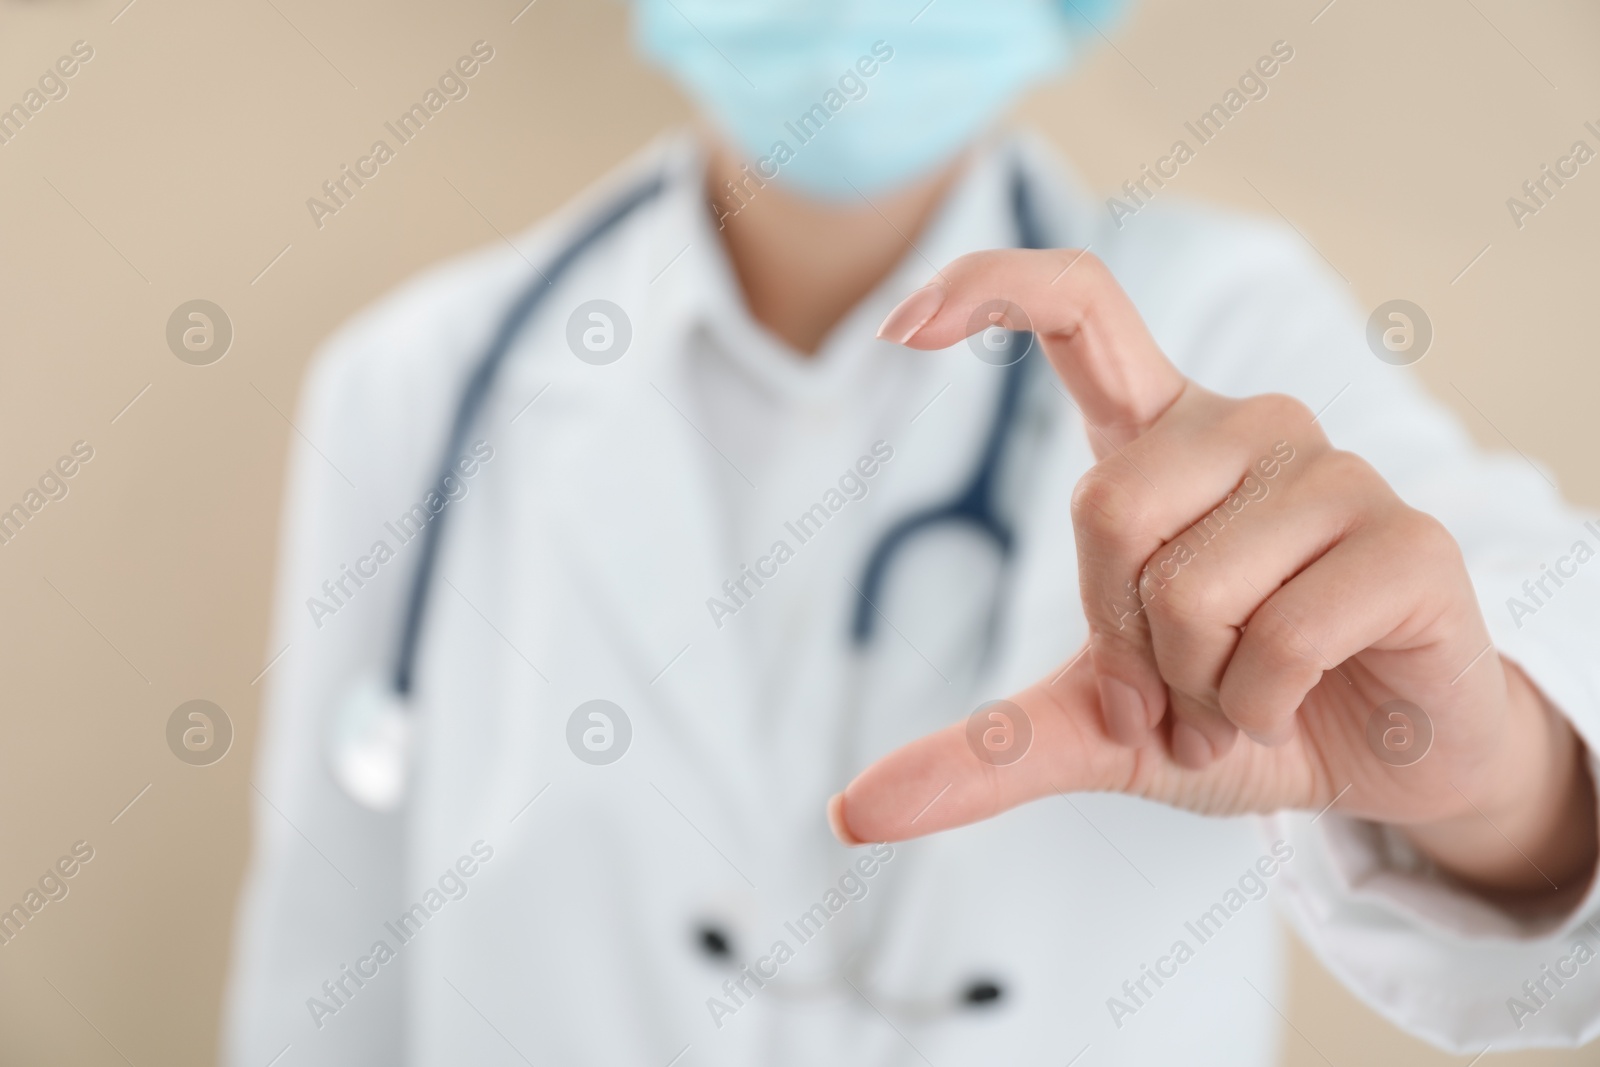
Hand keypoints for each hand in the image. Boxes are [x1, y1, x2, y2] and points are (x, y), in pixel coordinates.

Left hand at [831, 250, 1596, 900]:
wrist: (1380, 765)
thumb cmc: (1238, 708)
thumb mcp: (1097, 729)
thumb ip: (985, 750)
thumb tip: (853, 813)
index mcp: (1160, 440)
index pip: (1079, 308)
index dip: (992, 288)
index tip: (900, 328)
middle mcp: (1246, 430)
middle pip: (1105, 507)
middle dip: (1122, 641)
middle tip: (1174, 691)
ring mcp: (1334, 476)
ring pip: (1191, 586)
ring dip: (1198, 690)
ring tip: (1244, 698)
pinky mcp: (1409, 541)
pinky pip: (1280, 638)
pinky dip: (1261, 708)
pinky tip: (1298, 703)